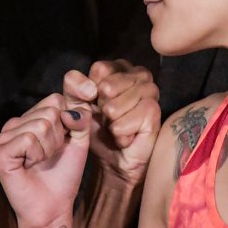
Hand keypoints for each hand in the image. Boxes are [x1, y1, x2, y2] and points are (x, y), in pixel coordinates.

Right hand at [0, 70, 99, 227]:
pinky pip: (27, 139)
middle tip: (50, 156)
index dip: (68, 122)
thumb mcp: (79, 142)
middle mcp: (13, 126)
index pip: (54, 99)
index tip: (62, 144)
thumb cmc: (63, 176)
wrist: (53, 208)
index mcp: (29, 120)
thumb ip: (81, 118)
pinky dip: (36, 155)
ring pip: (39, 125)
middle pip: (49, 111)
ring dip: (48, 149)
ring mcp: (3, 139)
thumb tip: (71, 107)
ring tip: (40, 162)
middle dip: (58, 137)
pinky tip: (30, 166)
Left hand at [85, 60, 160, 184]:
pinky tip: (125, 136)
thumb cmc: (98, 130)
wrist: (113, 160)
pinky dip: (120, 134)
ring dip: (111, 122)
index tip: (96, 104)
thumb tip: (90, 89)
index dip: (91, 91)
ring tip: (116, 127)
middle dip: (102, 108)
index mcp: (119, 68)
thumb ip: (73, 86)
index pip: (100, 69)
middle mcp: (138, 74)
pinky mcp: (154, 111)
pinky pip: (125, 121)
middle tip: (109, 118)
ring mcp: (150, 91)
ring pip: (116, 105)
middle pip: (108, 86)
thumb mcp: (76, 104)